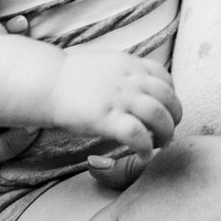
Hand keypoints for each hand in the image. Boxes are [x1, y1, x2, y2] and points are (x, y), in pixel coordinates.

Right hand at [46, 49, 179, 153]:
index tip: (165, 111)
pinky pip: (138, 134)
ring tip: (160, 145)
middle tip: (166, 133)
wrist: (46, 83)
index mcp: (129, 65)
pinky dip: (146, 147)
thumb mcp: (105, 66)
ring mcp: (119, 98)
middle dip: (174, 118)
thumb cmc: (71, 79)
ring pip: (159, 115)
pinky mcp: (106, 117)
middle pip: (168, 98)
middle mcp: (129, 79)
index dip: (170, 98)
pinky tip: (143, 155)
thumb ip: (125, 75)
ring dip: (165, 133)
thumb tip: (138, 89)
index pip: (165, 78)